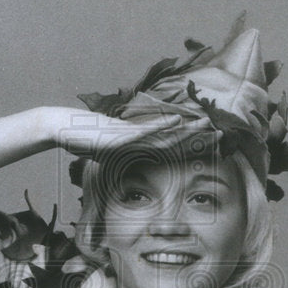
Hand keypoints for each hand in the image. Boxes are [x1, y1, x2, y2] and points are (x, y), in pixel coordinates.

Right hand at [51, 108, 217, 160]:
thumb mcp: (105, 154)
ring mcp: (132, 132)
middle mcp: (140, 134)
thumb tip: (125, 165)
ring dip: (187, 129)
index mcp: (140, 141)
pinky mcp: (121, 132)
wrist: (64, 127)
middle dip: (199, 135)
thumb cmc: (83, 140)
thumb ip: (119, 157)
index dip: (192, 143)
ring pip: (165, 131)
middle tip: (223, 133)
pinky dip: (161, 126)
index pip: (171, 144)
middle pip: (175, 136)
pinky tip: (178, 122)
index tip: (210, 143)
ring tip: (209, 124)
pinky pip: (145, 130)